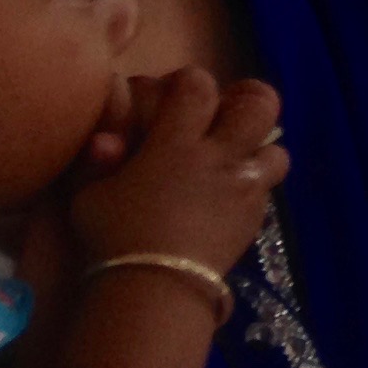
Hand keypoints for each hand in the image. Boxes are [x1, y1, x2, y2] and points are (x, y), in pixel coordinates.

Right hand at [67, 71, 284, 275]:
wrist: (156, 286)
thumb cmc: (114, 236)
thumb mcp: (90, 196)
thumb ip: (99, 161)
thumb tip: (107, 137)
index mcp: (177, 144)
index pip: (198, 86)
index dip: (189, 80)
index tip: (174, 94)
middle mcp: (220, 157)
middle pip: (260, 104)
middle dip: (246, 98)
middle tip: (224, 112)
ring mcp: (245, 187)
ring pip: (277, 148)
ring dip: (258, 148)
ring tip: (234, 159)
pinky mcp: (257, 217)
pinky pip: (268, 188)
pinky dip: (254, 184)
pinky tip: (229, 196)